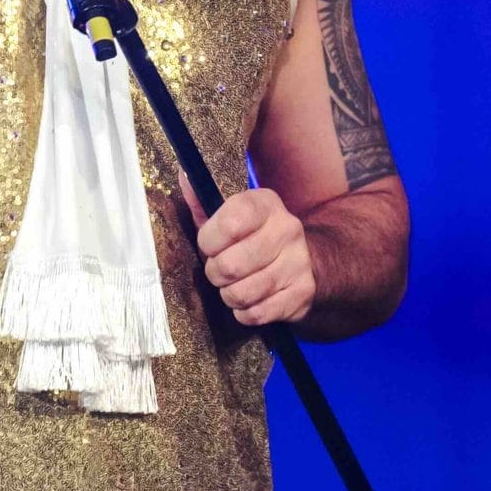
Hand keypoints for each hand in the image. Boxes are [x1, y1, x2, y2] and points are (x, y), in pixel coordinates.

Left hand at [181, 174, 314, 327]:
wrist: (306, 260)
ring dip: (229, 295)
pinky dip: (244, 313)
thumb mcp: (231, 215)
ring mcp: (298, 262)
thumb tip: (184, 177)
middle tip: (219, 270)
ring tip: (234, 285)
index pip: (229, 223)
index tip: (209, 245)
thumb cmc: (254, 237)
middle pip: (231, 266)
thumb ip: (203, 202)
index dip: (209, 241)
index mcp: (265, 203)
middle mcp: (287, 229)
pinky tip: (249, 300)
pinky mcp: (302, 293)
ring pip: (242, 294)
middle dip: (215, 273)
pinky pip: (257, 314)